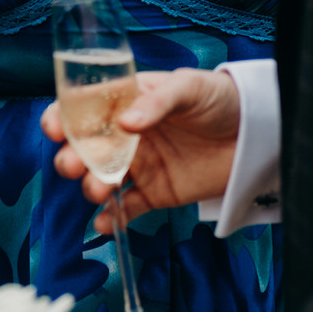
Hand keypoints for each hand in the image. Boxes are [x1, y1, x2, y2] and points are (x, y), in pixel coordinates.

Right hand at [40, 67, 240, 232]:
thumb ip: (158, 102)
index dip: (65, 116)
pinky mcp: (156, 193)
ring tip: (97, 190)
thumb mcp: (190, 88)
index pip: (86, 108)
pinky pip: (128, 208)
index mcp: (128, 102)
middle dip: (74, 156)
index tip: (54, 128)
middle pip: (88, 147)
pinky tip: (105, 223)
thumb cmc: (221, 99)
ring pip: (103, 178)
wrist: (258, 134)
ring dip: (91, 185)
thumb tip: (127, 122)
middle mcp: (127, 135)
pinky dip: (113, 218)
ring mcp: (140, 165)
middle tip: (72, 164)